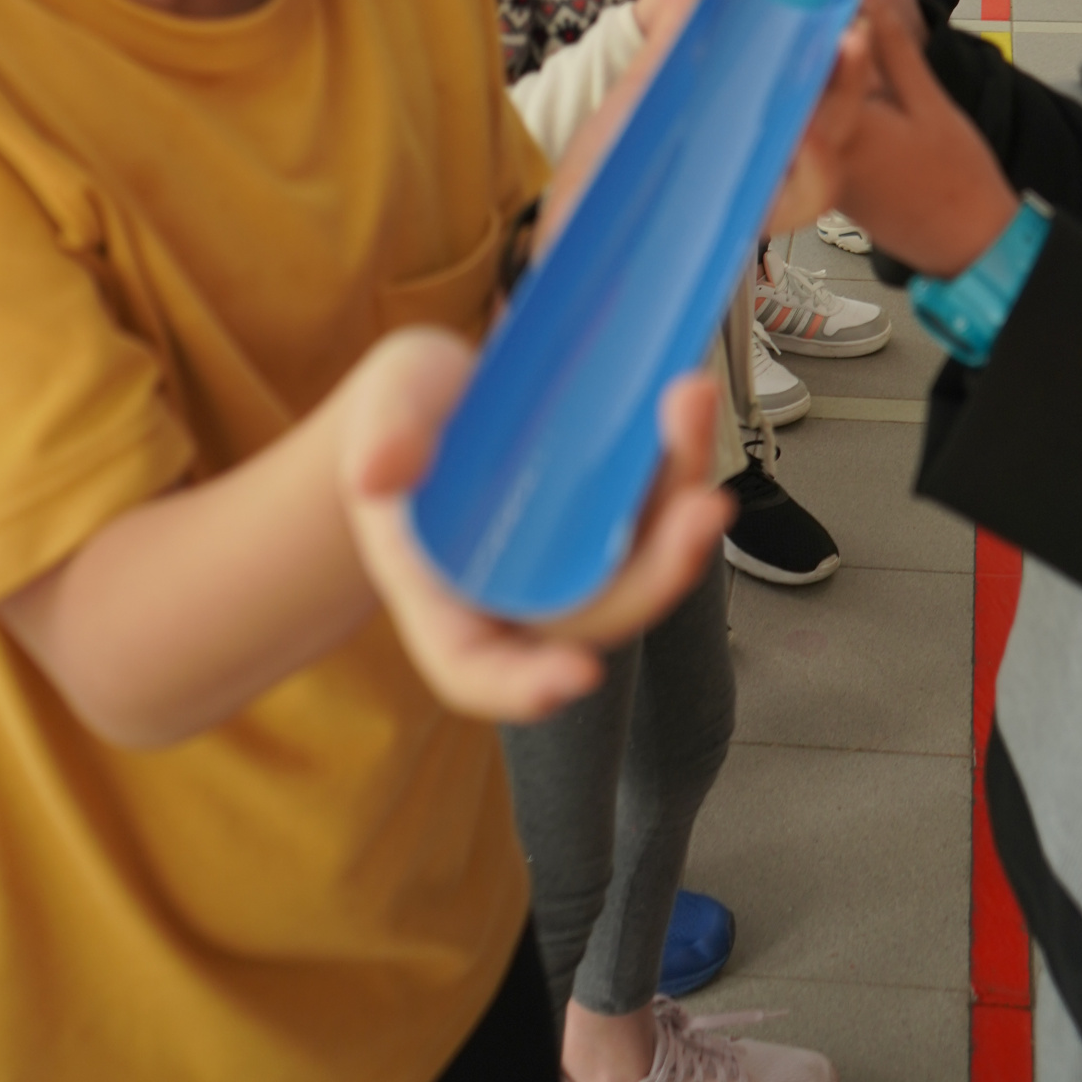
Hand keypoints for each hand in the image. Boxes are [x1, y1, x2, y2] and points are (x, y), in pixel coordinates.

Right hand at [342, 329, 728, 723]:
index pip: (478, 670)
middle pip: (597, 614)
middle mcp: (521, 592)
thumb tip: (381, 471)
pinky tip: (688, 400)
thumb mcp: (379, 412)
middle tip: (702, 507)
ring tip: (693, 406)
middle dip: (658, 570)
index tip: (578, 674)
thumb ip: (383, 436)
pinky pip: (652, 504)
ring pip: (640, 557)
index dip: (527, 684)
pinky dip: (676, 458)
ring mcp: (573, 554)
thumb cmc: (396, 420)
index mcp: (444, 597)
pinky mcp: (608, 511)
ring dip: (680, 498)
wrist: (434, 397)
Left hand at [773, 9, 1016, 272]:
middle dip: (802, 39)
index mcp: (847, 129)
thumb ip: (894, 50)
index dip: (813, 17)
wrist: (968, 244)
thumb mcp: (931, 102)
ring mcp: (821, 169)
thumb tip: (870, 0)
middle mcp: (822, 152)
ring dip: (808, 66)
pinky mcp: (827, 180)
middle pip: (798, 83)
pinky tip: (827, 69)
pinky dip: (819, 96)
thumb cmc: (957, 180)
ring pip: (802, 106)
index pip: (814, 60)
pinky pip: (812, 128)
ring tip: (815, 21)